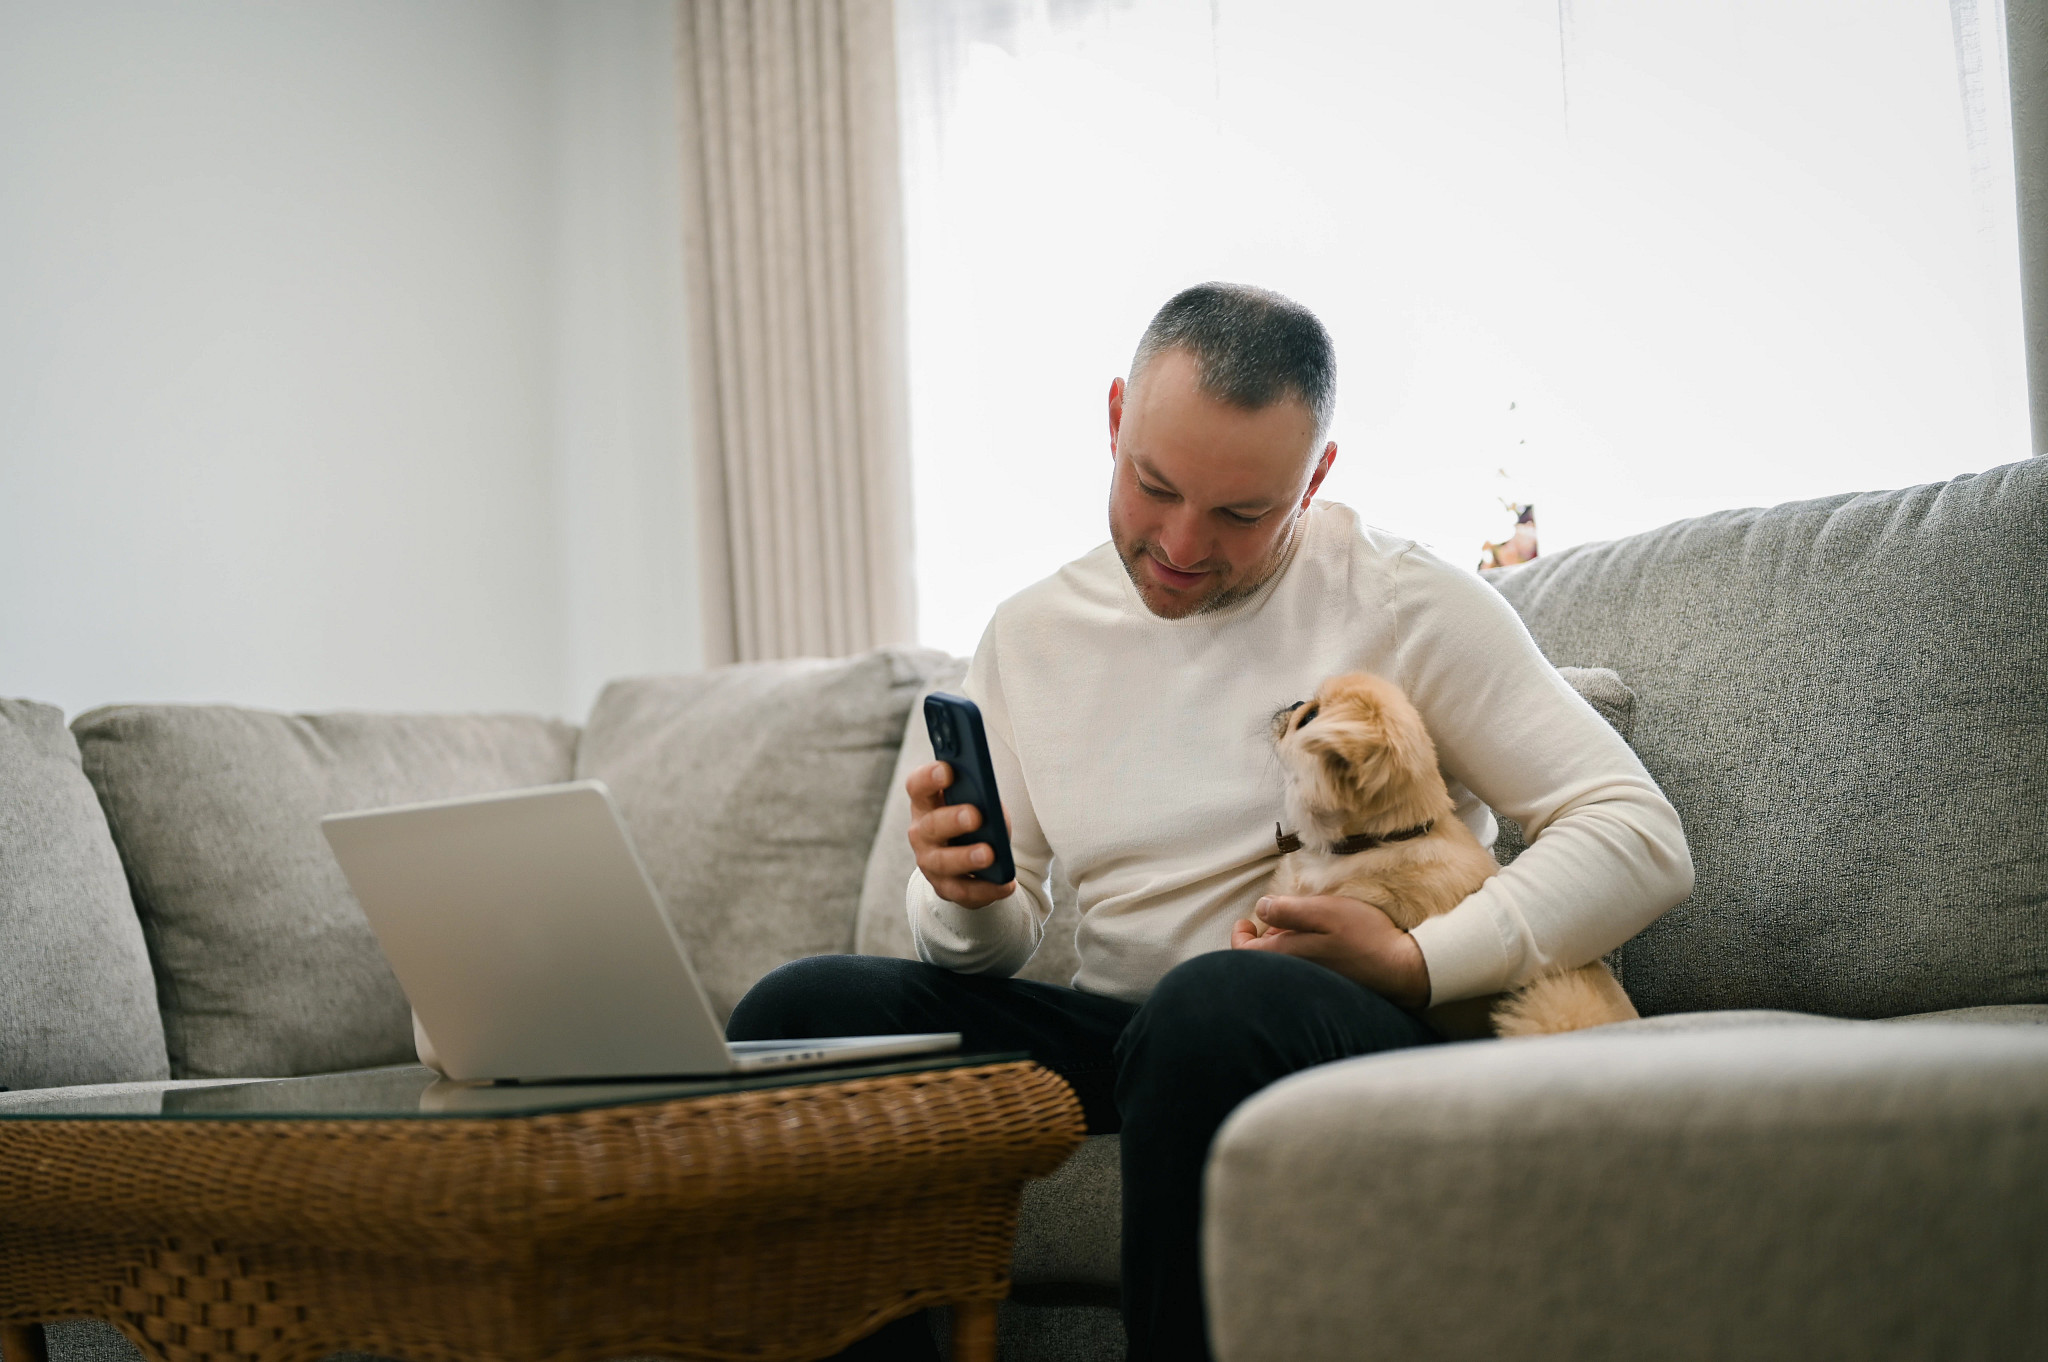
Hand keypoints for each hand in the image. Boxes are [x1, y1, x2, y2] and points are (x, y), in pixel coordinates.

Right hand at [907, 761, 1015, 907]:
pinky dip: (986, 889)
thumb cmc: (977, 821)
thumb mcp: (980, 803)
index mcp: (926, 803)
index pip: (918, 786)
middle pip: (931, 825)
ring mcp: (930, 862)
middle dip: (953, 820)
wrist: (973, 861)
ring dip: (966, 857)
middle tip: (976, 815)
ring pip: (943, 862)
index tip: (948, 770)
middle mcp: (921, 833)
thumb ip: (981, 798)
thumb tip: (991, 807)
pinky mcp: (945, 888)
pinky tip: (1007, 884)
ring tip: (989, 854)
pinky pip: (964, 891)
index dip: (929, 777)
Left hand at [1232, 895, 1431, 1009]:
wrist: (1401, 969)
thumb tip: (1260, 908)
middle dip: (1262, 938)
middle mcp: (1292, 976)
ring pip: (1282, 965)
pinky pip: (1300, 972)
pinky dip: (1299, 956)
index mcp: (1286, 957)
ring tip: (1297, 927)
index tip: (1246, 922)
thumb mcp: (1325, 911)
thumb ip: (1288, 910)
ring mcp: (1308, 983)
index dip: (1240, 935)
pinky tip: (1316, 943)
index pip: (1244, 952)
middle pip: (1262, 960)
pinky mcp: (1325, 986)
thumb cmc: (1364, 937)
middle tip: (1276, 918)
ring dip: (1282, 946)